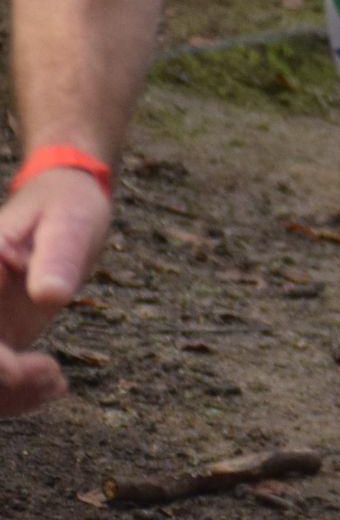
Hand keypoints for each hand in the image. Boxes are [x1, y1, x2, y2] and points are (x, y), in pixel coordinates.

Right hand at [0, 168, 113, 416]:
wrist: (65, 206)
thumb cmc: (66, 207)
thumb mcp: (69, 224)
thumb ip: (57, 257)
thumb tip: (50, 295)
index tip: (20, 369)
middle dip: (0, 387)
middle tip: (50, 376)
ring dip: (8, 398)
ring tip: (54, 382)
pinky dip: (15, 397)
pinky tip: (51, 384)